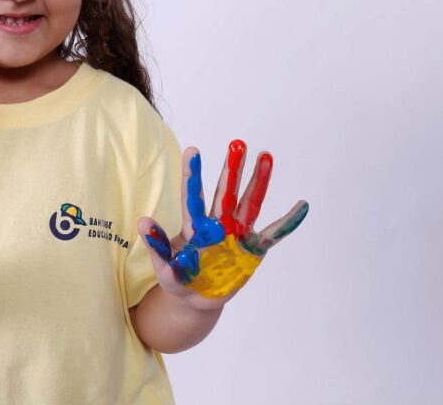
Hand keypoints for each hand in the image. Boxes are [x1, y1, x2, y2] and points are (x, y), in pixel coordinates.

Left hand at [137, 140, 308, 309]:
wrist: (198, 299)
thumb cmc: (178, 279)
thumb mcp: (164, 267)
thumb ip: (156, 245)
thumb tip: (141, 221)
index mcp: (194, 226)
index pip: (192, 196)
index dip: (192, 175)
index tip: (192, 150)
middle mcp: (217, 223)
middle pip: (225, 192)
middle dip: (232, 169)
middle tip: (238, 143)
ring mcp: (236, 234)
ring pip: (249, 203)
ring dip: (259, 181)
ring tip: (267, 156)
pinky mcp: (253, 249)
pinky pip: (273, 234)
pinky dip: (287, 222)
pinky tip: (301, 206)